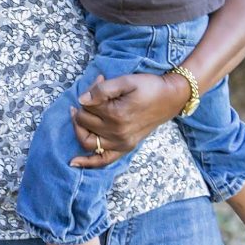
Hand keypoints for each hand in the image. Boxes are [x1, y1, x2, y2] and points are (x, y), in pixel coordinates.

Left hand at [70, 72, 187, 167]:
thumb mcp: (127, 81)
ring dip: (79, 128)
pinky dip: (87, 163)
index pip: (87, 105)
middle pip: (85, 121)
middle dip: (84, 106)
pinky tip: (73, 163)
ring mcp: (122, 143)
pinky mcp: (126, 147)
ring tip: (81, 115)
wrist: (171, 98)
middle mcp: (117, 133)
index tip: (100, 81)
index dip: (89, 91)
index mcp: (116, 115)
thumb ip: (103, 90)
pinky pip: (102, 160)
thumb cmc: (150, 86)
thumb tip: (82, 100)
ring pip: (88, 141)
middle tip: (94, 93)